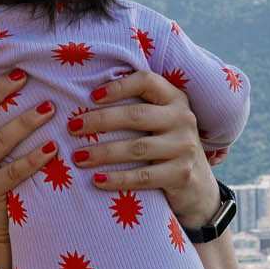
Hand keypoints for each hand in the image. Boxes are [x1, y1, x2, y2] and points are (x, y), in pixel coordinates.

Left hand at [63, 70, 219, 229]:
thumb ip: (137, 107)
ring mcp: (184, 147)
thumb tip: (86, 98)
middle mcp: (183, 118)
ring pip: (137, 148)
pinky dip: (117, 179)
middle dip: (100, 120)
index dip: (118, 86)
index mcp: (174, 98)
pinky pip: (142, 176)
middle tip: (72, 127)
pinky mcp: (181, 174)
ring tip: (78, 157)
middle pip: (136, 115)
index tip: (91, 96)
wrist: (197, 187)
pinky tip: (97, 180)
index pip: (146, 81)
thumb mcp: (159, 122)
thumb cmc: (165, 148)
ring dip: (103, 152)